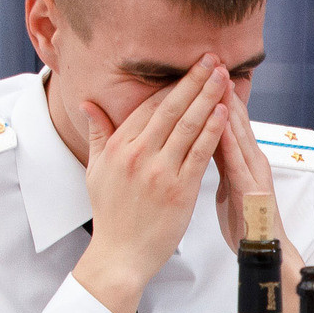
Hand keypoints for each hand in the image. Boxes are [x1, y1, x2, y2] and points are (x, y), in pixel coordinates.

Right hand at [73, 57, 229, 312]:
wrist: (120, 254)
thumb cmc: (111, 215)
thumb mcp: (96, 170)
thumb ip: (98, 134)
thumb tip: (89, 104)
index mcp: (119, 147)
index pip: (148, 106)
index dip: (171, 84)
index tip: (189, 67)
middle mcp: (138, 154)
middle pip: (171, 108)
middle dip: (193, 80)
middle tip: (212, 58)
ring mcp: (160, 171)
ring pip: (188, 125)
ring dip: (208, 97)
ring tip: (224, 77)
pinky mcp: (179, 189)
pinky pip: (199, 153)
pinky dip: (212, 130)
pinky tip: (223, 112)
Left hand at [211, 85, 306, 312]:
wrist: (265, 249)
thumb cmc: (245, 220)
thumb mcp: (228, 183)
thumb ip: (218, 160)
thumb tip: (200, 143)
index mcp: (241, 157)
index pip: (224, 118)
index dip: (212, 94)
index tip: (197, 69)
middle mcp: (250, 158)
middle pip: (233, 116)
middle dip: (220, 88)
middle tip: (209, 59)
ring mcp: (254, 171)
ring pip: (238, 131)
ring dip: (228, 103)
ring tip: (216, 77)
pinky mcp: (253, 187)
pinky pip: (239, 158)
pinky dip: (230, 137)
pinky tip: (221, 120)